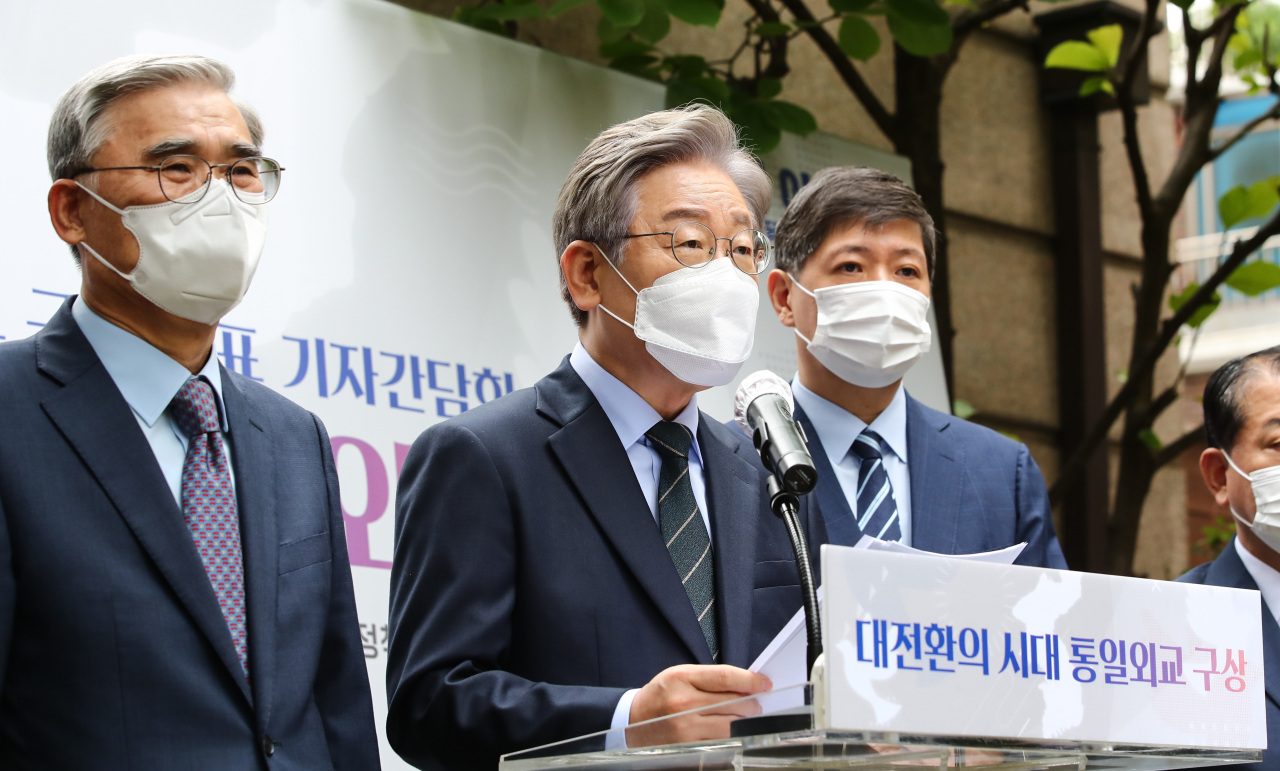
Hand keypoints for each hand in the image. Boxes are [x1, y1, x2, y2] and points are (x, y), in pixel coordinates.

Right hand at [625, 664, 770, 746]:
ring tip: (744, 717)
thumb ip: (710, 678)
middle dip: (751, 703)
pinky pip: (720, 742)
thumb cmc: (660, 695)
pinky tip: (730, 731)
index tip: (765, 683)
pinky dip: (730, 736)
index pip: (725, 677)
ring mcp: (685, 728)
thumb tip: (745, 684)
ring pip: (730, 725)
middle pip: (733, 703)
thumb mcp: (680, 676)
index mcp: (681, 678)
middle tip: (756, 703)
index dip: (750, 680)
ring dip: (744, 722)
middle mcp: (683, 703)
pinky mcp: (688, 747)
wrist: (632, 721)